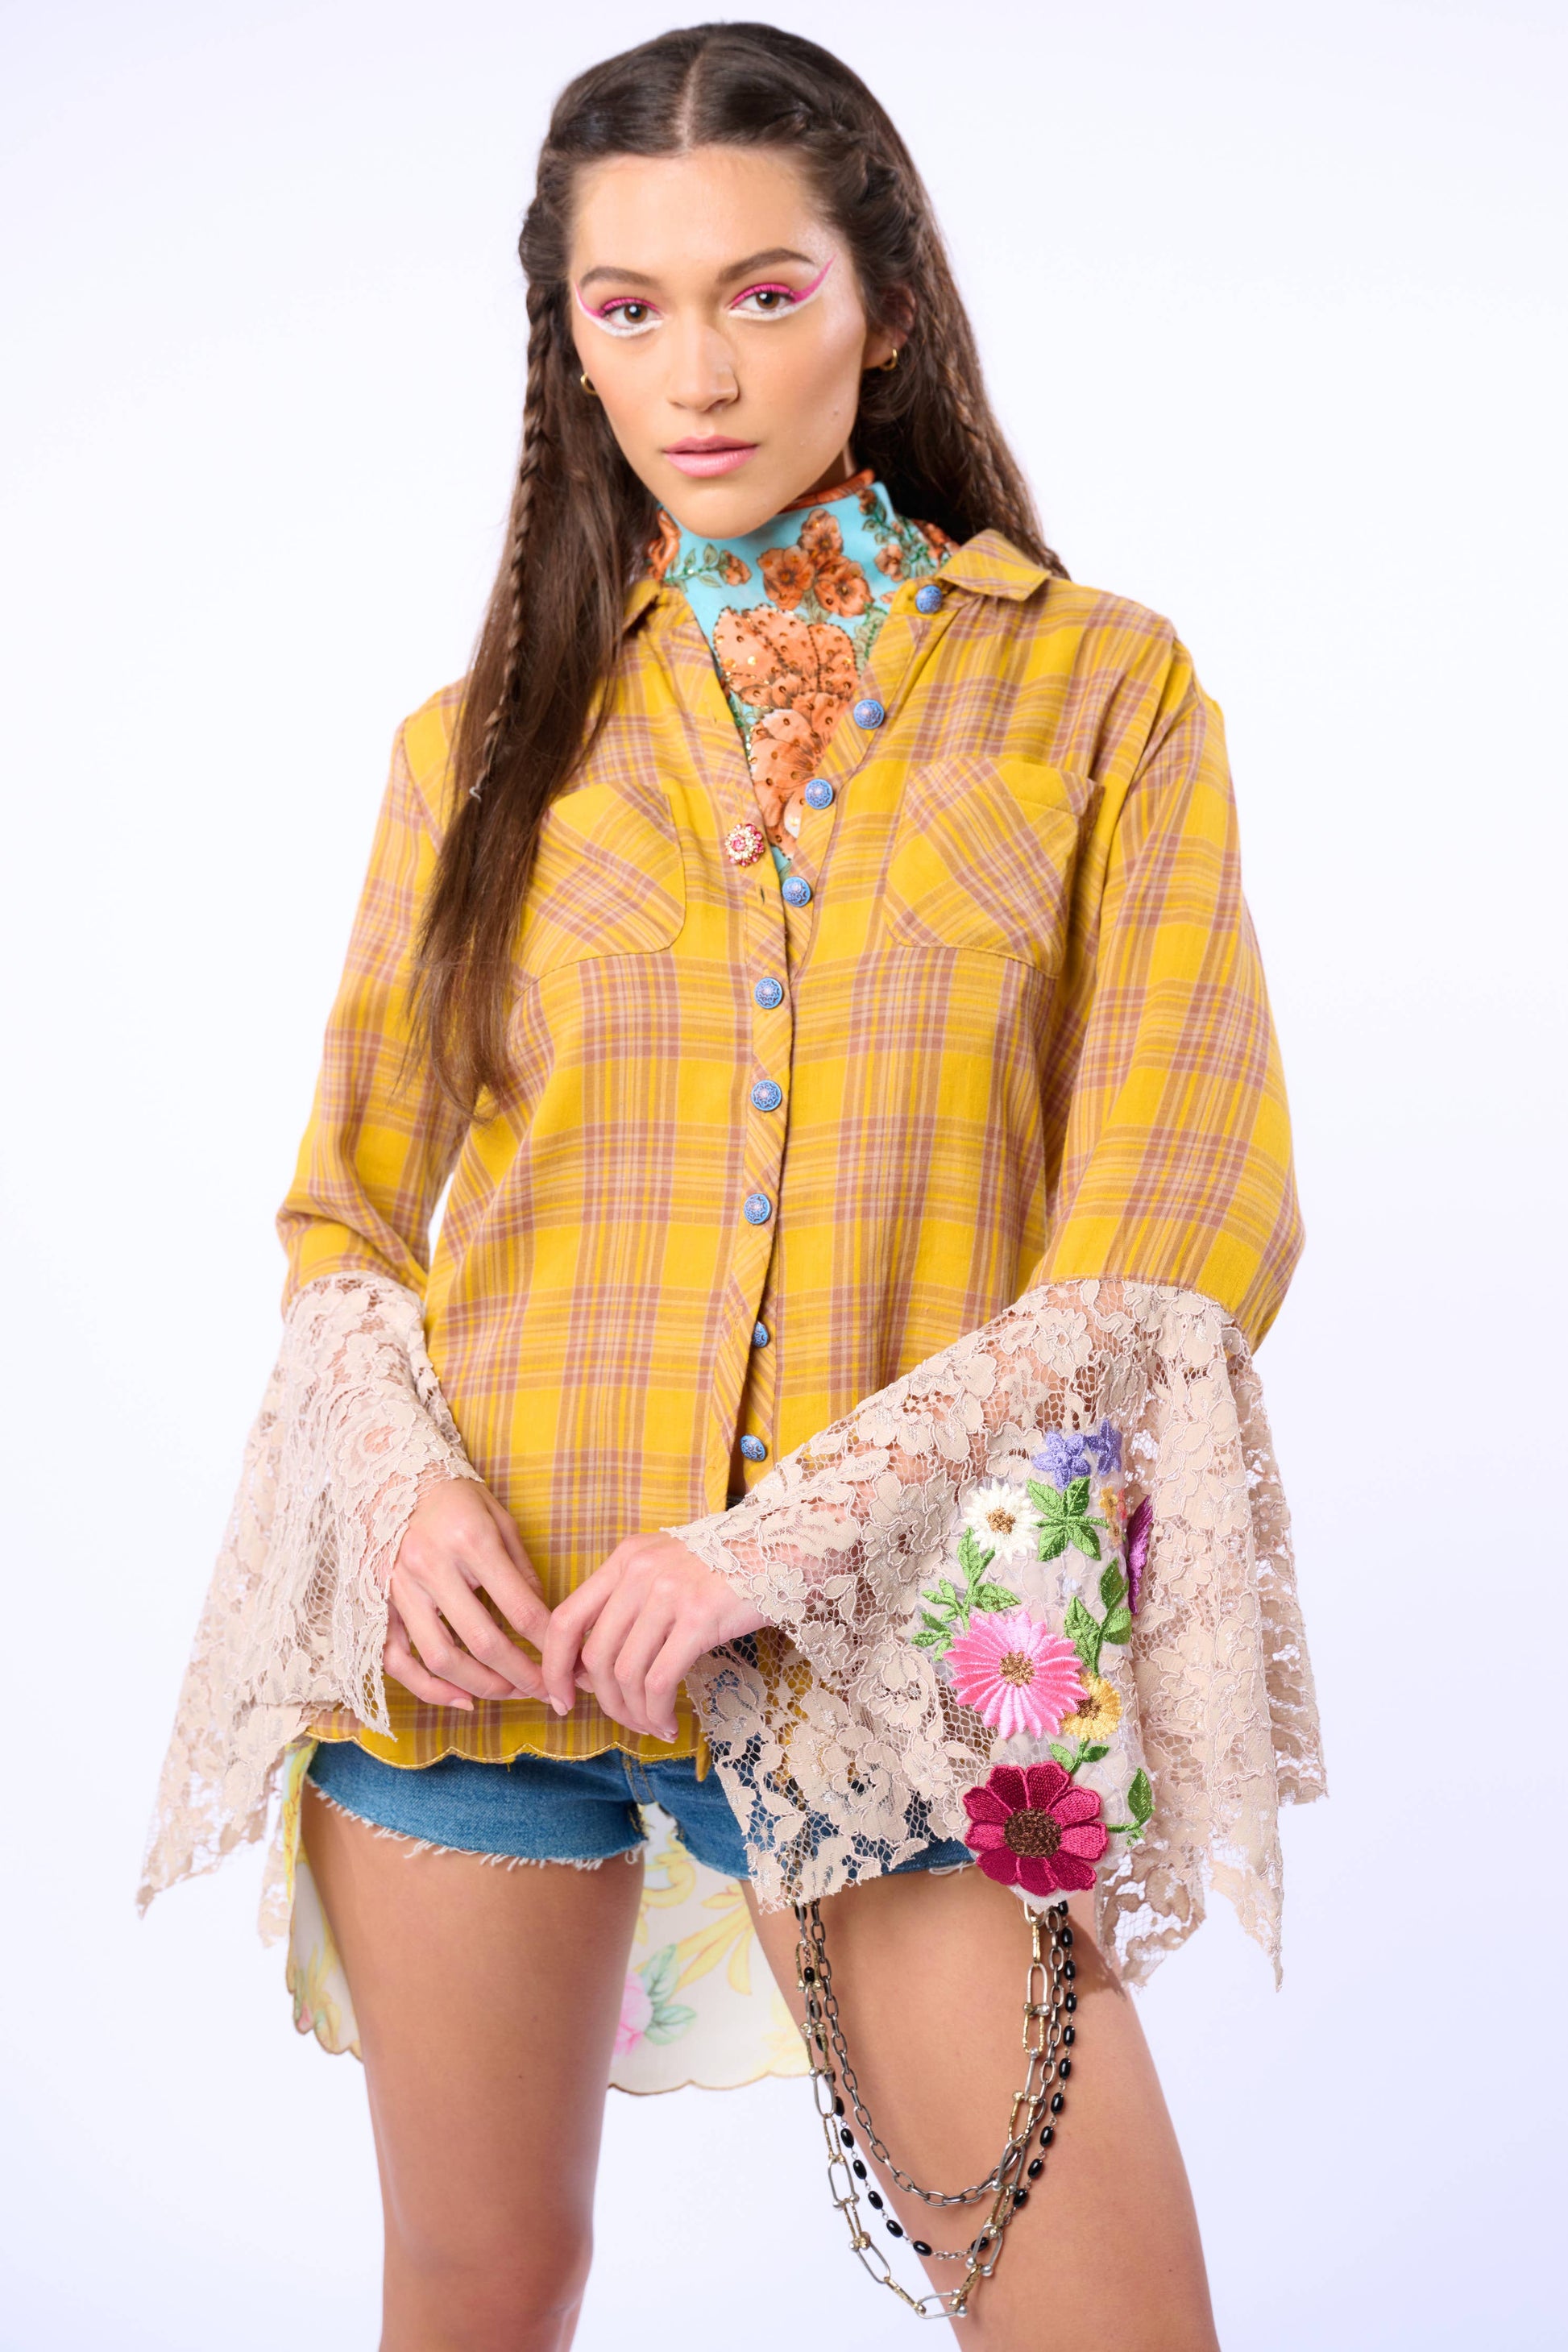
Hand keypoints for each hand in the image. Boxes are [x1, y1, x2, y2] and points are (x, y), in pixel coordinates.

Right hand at [384, 1479, 550, 1710]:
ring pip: (441, 1658)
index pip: (520, 1608)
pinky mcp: (376, 1605)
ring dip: (483, 1686)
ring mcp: (398, 1589)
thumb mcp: (500, 1522)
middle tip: (548, 1690)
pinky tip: (461, 1698)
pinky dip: (429, 1688)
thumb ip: (523, 1573)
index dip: (550, 1642)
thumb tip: (547, 1624)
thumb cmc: (456, 1501)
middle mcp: (431, 1567)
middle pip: (483, 1641)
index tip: (570, 1662)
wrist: (393, 1480)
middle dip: (523, 1675)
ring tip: (512, 1692)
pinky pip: (397, 1661)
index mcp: (470, 1542)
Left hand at [540, 1533, 769, 1742]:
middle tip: (622, 1721)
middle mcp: (639, 1572)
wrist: (787, 1547)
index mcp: (624, 1558)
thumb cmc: (727, 1566)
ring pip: (626, 1674)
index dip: (554, 1666)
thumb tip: (591, 1668)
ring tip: (652, 1726)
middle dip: (603, 1702)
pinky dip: (657, 1713)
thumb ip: (629, 1603)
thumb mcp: (667, 1568)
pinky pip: (661, 1682)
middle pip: (595, 1655)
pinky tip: (669, 1725)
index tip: (561, 1699)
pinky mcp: (699, 1618)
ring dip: (634, 1713)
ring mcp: (668, 1594)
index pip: (565, 1618)